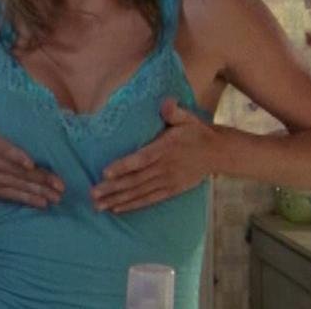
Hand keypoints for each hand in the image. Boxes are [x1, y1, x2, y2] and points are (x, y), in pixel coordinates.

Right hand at [0, 98, 64, 208]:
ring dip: (40, 192)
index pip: (4, 150)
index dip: (17, 157)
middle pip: (18, 172)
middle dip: (40, 179)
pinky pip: (14, 196)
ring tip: (58, 196)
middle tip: (61, 184)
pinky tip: (45, 204)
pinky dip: (29, 200)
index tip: (32, 164)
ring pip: (20, 186)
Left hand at [90, 98, 214, 212]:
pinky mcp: (171, 190)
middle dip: (113, 188)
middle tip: (93, 194)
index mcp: (166, 148)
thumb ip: (174, 111)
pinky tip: (117, 208)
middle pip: (136, 179)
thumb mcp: (188, 118)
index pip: (142, 159)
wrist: (217, 153)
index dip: (124, 166)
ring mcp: (168, 181)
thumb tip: (165, 102)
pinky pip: (149, 199)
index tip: (105, 172)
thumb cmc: (196, 133)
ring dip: (118, 199)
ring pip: (139, 192)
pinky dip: (133, 205)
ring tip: (99, 205)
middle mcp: (165, 167)